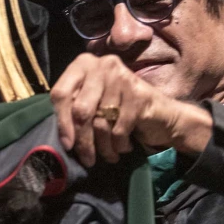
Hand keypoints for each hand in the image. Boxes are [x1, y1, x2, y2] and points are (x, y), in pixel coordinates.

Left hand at [50, 53, 212, 166]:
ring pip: (100, 122)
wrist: (162, 117)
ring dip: (103, 147)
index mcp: (84, 64)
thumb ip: (74, 110)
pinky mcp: (138, 93)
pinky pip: (118, 128)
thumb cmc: (120, 113)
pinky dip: (119, 145)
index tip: (67, 145)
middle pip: (80, 110)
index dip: (61, 122)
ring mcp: (121, 76)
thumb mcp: (93, 106)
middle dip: (83, 141)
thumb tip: (61, 136)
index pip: (61, 93)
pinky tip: (123, 147)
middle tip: (87, 159)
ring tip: (108, 156)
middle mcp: (103, 65)